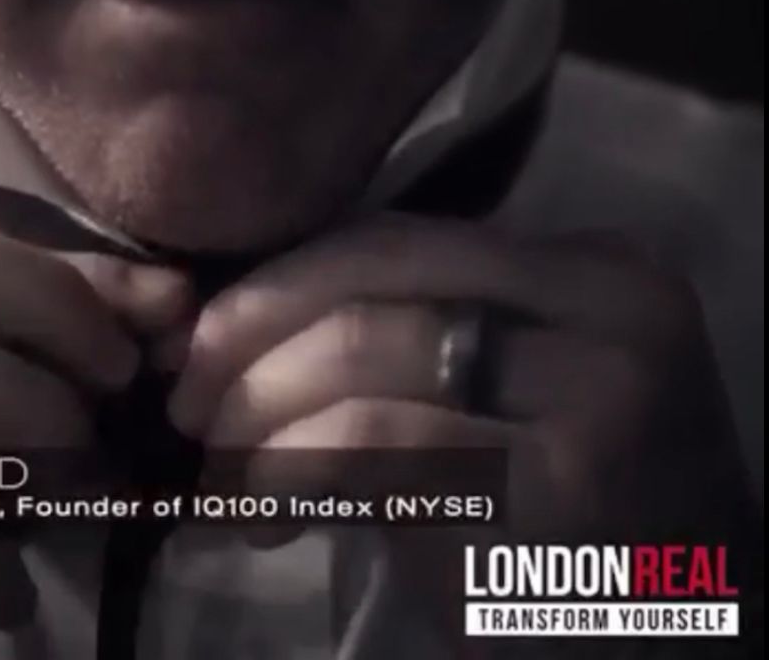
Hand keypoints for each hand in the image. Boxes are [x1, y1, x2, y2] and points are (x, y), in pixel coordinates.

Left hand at [167, 214, 756, 636]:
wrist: (676, 634)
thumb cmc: (575, 516)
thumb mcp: (516, 394)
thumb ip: (412, 337)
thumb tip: (236, 326)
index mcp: (592, 270)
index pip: (391, 241)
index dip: (273, 287)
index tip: (198, 342)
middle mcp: (603, 314)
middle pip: (367, 291)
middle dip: (245, 346)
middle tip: (186, 410)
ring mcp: (588, 400)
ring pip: (359, 365)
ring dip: (253, 424)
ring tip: (221, 479)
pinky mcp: (552, 492)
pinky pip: (369, 453)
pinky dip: (283, 477)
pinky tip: (259, 519)